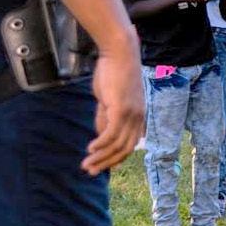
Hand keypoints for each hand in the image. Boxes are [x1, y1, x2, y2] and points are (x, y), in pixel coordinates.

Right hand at [82, 46, 144, 174]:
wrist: (120, 53)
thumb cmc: (114, 73)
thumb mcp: (110, 99)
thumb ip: (106, 117)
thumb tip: (100, 135)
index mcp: (138, 116)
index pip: (130, 145)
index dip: (116, 158)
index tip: (102, 167)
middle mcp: (138, 118)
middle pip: (125, 149)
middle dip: (107, 163)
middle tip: (90, 172)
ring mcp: (132, 114)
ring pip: (117, 145)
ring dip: (101, 157)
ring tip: (86, 165)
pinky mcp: (121, 109)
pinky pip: (111, 133)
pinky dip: (101, 144)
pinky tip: (90, 149)